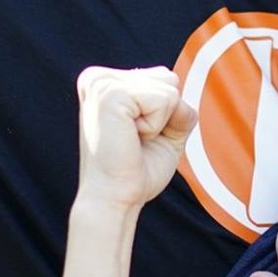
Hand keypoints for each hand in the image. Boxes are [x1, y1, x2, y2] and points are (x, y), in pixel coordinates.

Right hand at [74, 66, 196, 211]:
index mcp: (105, 83)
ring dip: (162, 121)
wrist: (115, 199)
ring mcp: (101, 83)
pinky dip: (158, 125)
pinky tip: (132, 137)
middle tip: (135, 139)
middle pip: (168, 78)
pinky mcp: (111, 94)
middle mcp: (98, 77)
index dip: (164, 114)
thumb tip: (180, 93)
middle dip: (165, 114)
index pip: (162, 78)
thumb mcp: (164, 129)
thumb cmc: (134, 171)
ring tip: (132, 138)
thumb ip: (177, 104)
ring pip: (169, 88)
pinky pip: (166, 99)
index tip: (135, 136)